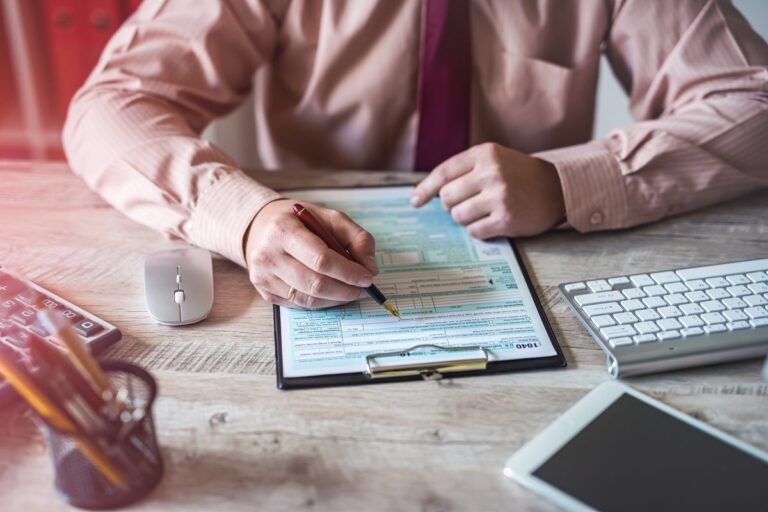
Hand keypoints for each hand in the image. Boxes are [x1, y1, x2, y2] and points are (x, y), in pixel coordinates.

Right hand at [244, 199, 377, 308]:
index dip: (348, 272)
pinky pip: (300, 305)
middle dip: (346, 290)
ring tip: (351, 291)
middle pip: (315, 284)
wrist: (260, 227)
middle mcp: (268, 255)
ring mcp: (263, 276)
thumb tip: (370, 268)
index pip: (321, 259)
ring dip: (336, 299)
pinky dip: (322, 302)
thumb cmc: (299, 221)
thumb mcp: (330, 217)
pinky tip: (332, 292)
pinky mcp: (264, 292)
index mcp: (283, 230)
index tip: (367, 277)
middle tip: (363, 289)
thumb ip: (356, 238)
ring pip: (308, 299)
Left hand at [410, 143, 564, 238]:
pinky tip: (493, 222)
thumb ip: (464, 170)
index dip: (425, 189)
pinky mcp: (507, 218)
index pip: (444, 173)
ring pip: (458, 216)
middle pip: (447, 197)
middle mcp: (492, 172)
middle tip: (469, 203)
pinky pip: (475, 231)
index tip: (415, 201)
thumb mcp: (493, 160)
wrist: (556, 189)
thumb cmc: (517, 176)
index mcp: (485, 154)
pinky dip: (479, 230)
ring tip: (483, 211)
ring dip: (466, 218)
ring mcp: (500, 196)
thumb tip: (426, 193)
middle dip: (452, 205)